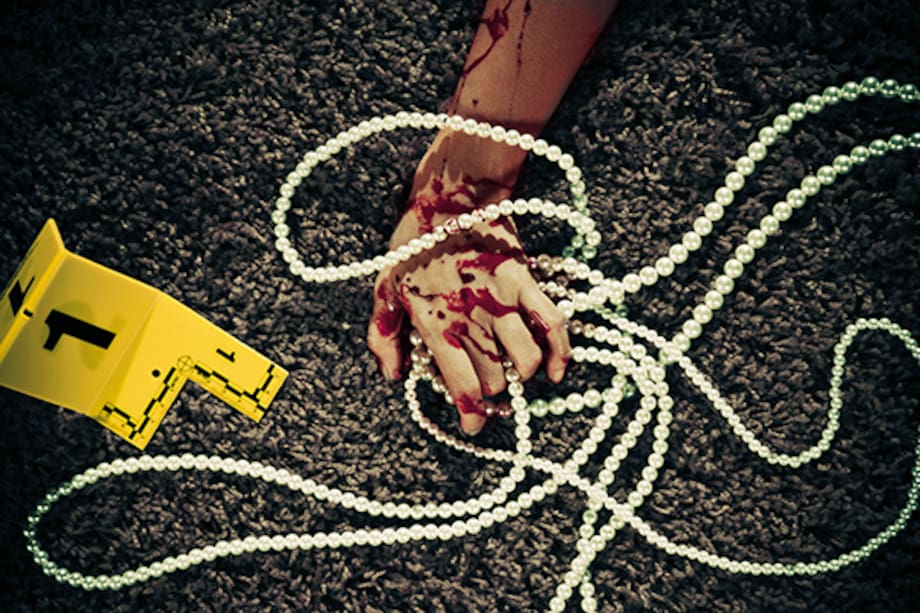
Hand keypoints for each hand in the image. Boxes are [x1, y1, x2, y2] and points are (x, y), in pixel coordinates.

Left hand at [367, 135, 569, 434]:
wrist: (451, 195)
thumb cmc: (412, 244)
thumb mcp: (383, 289)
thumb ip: (383, 337)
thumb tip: (393, 376)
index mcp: (436, 323)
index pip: (461, 385)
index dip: (470, 415)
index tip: (473, 426)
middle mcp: (472, 318)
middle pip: (494, 379)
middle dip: (490, 393)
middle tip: (486, 390)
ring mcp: (502, 301)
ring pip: (524, 361)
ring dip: (520, 377)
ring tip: (512, 375)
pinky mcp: (525, 283)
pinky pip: (552, 324)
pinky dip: (560, 352)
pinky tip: (556, 372)